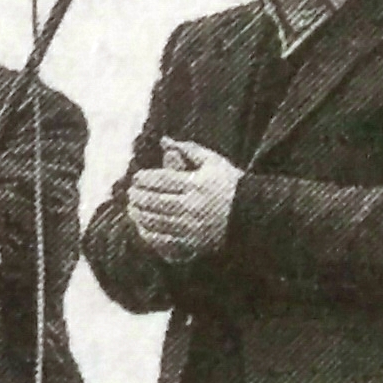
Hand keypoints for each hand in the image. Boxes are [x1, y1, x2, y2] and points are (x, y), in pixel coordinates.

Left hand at [126, 138, 240, 262]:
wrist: (252, 215)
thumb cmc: (231, 184)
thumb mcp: (213, 162)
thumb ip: (188, 149)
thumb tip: (164, 140)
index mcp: (196, 184)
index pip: (160, 180)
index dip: (143, 179)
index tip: (136, 177)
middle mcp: (192, 206)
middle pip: (154, 201)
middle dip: (138, 196)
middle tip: (131, 192)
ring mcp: (191, 226)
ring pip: (155, 221)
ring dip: (139, 214)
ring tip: (133, 208)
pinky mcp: (192, 243)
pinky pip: (163, 240)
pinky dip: (149, 233)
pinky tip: (143, 227)